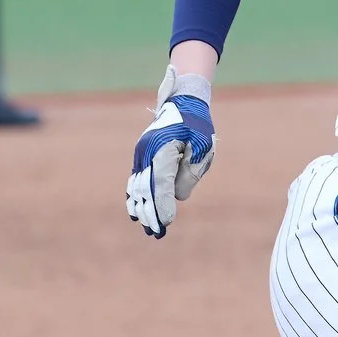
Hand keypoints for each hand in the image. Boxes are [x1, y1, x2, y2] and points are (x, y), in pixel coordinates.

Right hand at [125, 68, 214, 238]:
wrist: (183, 102)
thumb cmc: (197, 126)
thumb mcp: (202, 148)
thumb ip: (190, 173)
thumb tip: (178, 197)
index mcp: (163, 149)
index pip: (161, 184)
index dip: (162, 205)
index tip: (167, 222)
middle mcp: (147, 152)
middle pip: (146, 189)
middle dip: (151, 212)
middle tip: (157, 233)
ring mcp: (141, 153)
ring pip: (137, 186)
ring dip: (142, 208)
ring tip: (148, 228)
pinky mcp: (141, 155)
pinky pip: (135, 179)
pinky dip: (136, 196)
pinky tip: (137, 211)